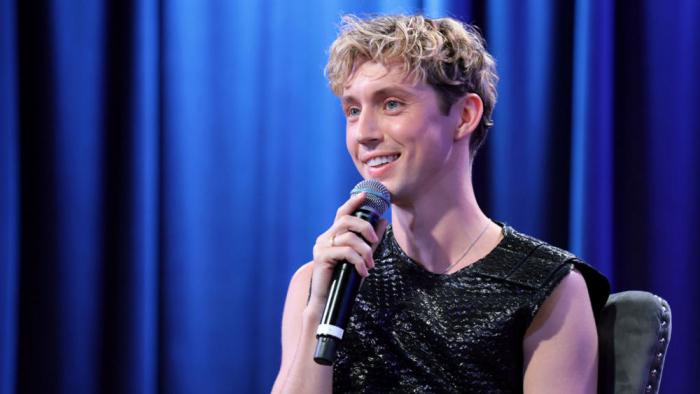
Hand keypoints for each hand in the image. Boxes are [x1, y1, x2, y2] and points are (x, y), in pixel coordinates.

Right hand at [308, 192, 388, 309]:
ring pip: (349, 238)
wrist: (328, 301)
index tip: (366, 194)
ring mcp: (321, 246)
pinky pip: (345, 252)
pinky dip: (358, 262)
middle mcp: (325, 238)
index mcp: (333, 235)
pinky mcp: (321, 257)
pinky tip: (363, 272)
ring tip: (370, 265)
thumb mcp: (362, 257)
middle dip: (365, 228)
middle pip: (346, 220)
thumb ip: (371, 240)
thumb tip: (383, 220)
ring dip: (365, 252)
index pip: (342, 213)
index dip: (353, 202)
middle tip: (375, 242)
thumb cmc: (345, 279)